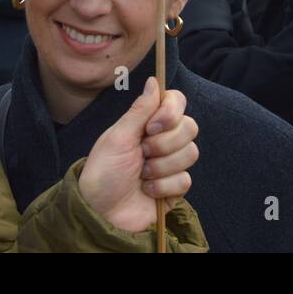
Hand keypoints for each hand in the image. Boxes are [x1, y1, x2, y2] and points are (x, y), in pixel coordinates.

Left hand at [79, 77, 198, 232]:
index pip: (177, 101)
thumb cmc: (103, 172)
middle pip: (190, 126)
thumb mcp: (117, 137)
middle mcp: (163, 140)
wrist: (101, 213)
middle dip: (164, 143)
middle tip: (142, 153)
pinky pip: (185, 180)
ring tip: (141, 175)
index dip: (171, 112)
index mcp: (148, 123)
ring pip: (191, 153)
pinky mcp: (175, 188)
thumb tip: (153, 81)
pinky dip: (163, 186)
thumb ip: (139, 110)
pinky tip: (147, 190)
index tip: (151, 127)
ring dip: (161, 166)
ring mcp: (171, 163)